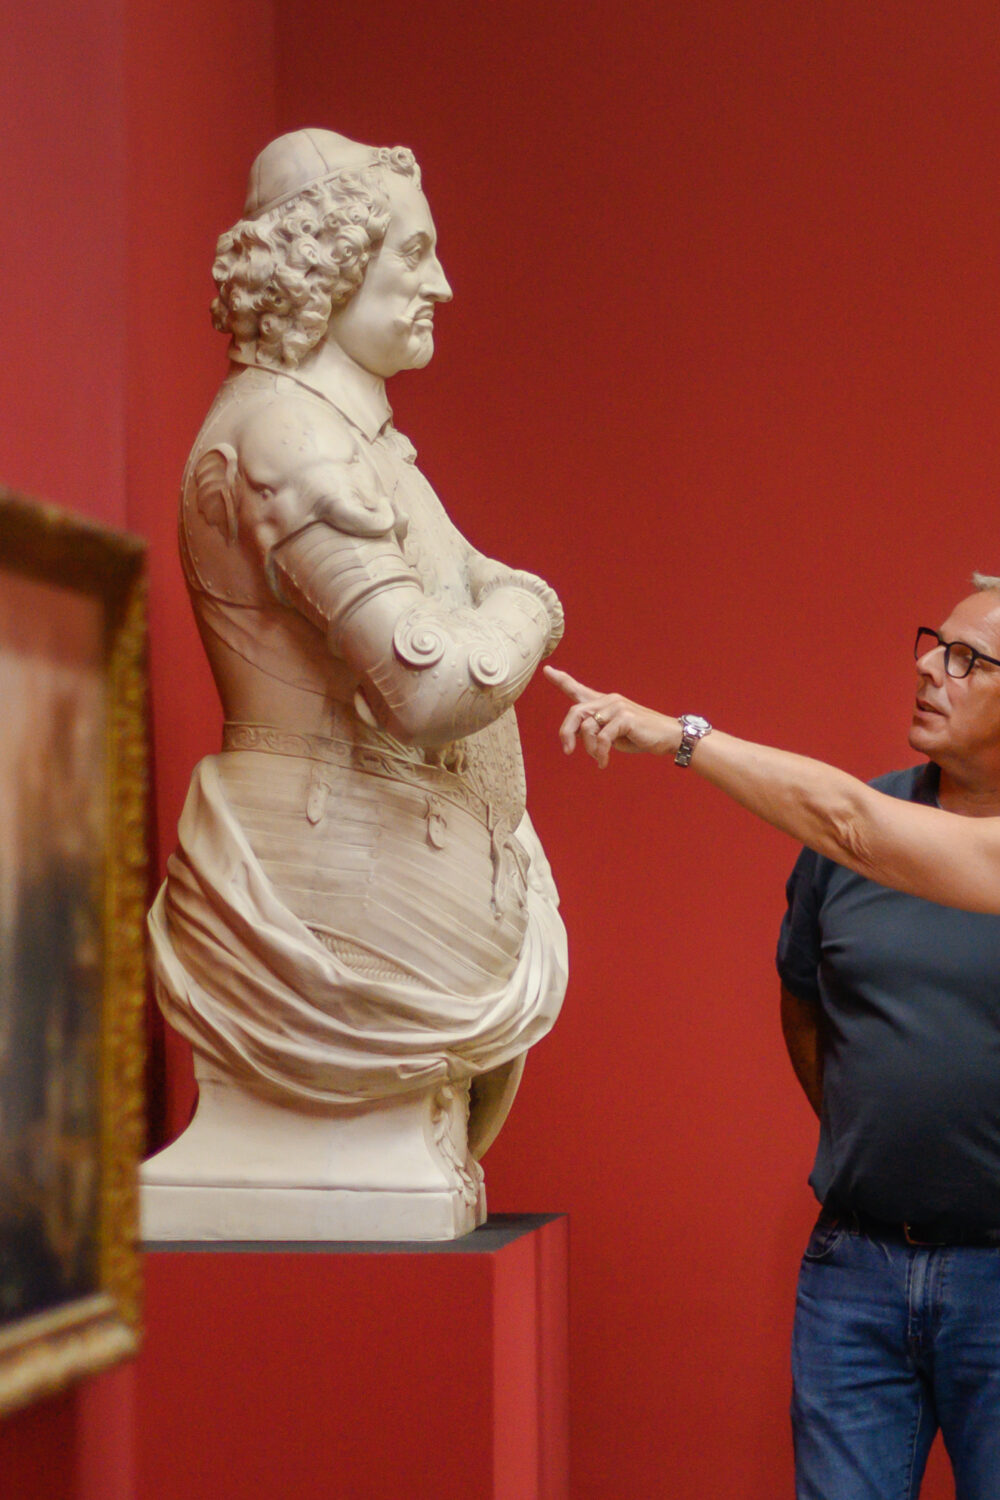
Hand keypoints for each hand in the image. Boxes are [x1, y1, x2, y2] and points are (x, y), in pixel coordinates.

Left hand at [543, 665, 679, 767]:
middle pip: (575, 712)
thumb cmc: (639, 736)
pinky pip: (603, 738)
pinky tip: (603, 762)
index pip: (578, 689)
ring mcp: (617, 707)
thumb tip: (576, 734)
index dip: (561, 680)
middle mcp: (608, 700)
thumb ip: (594, 729)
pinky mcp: (625, 718)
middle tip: (567, 751)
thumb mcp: (611, 734)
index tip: (547, 670)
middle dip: (566, 732)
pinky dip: (600, 753)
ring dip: (590, 748)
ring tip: (598, 758)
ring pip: (588, 727)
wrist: (668, 737)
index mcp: (604, 702)